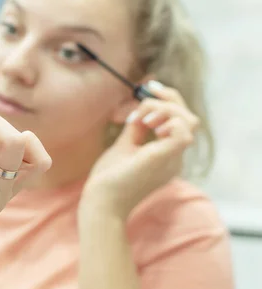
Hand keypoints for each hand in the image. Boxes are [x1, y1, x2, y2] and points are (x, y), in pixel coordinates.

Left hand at [81, 81, 198, 219]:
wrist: (101, 201)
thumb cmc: (110, 179)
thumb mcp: (125, 146)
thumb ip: (137, 130)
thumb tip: (142, 110)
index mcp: (167, 154)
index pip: (181, 121)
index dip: (169, 100)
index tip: (148, 87)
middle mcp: (175, 157)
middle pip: (188, 117)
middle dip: (167, 100)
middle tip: (143, 99)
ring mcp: (173, 159)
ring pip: (188, 120)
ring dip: (164, 109)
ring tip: (142, 119)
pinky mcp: (166, 159)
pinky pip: (184, 132)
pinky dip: (168, 120)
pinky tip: (149, 125)